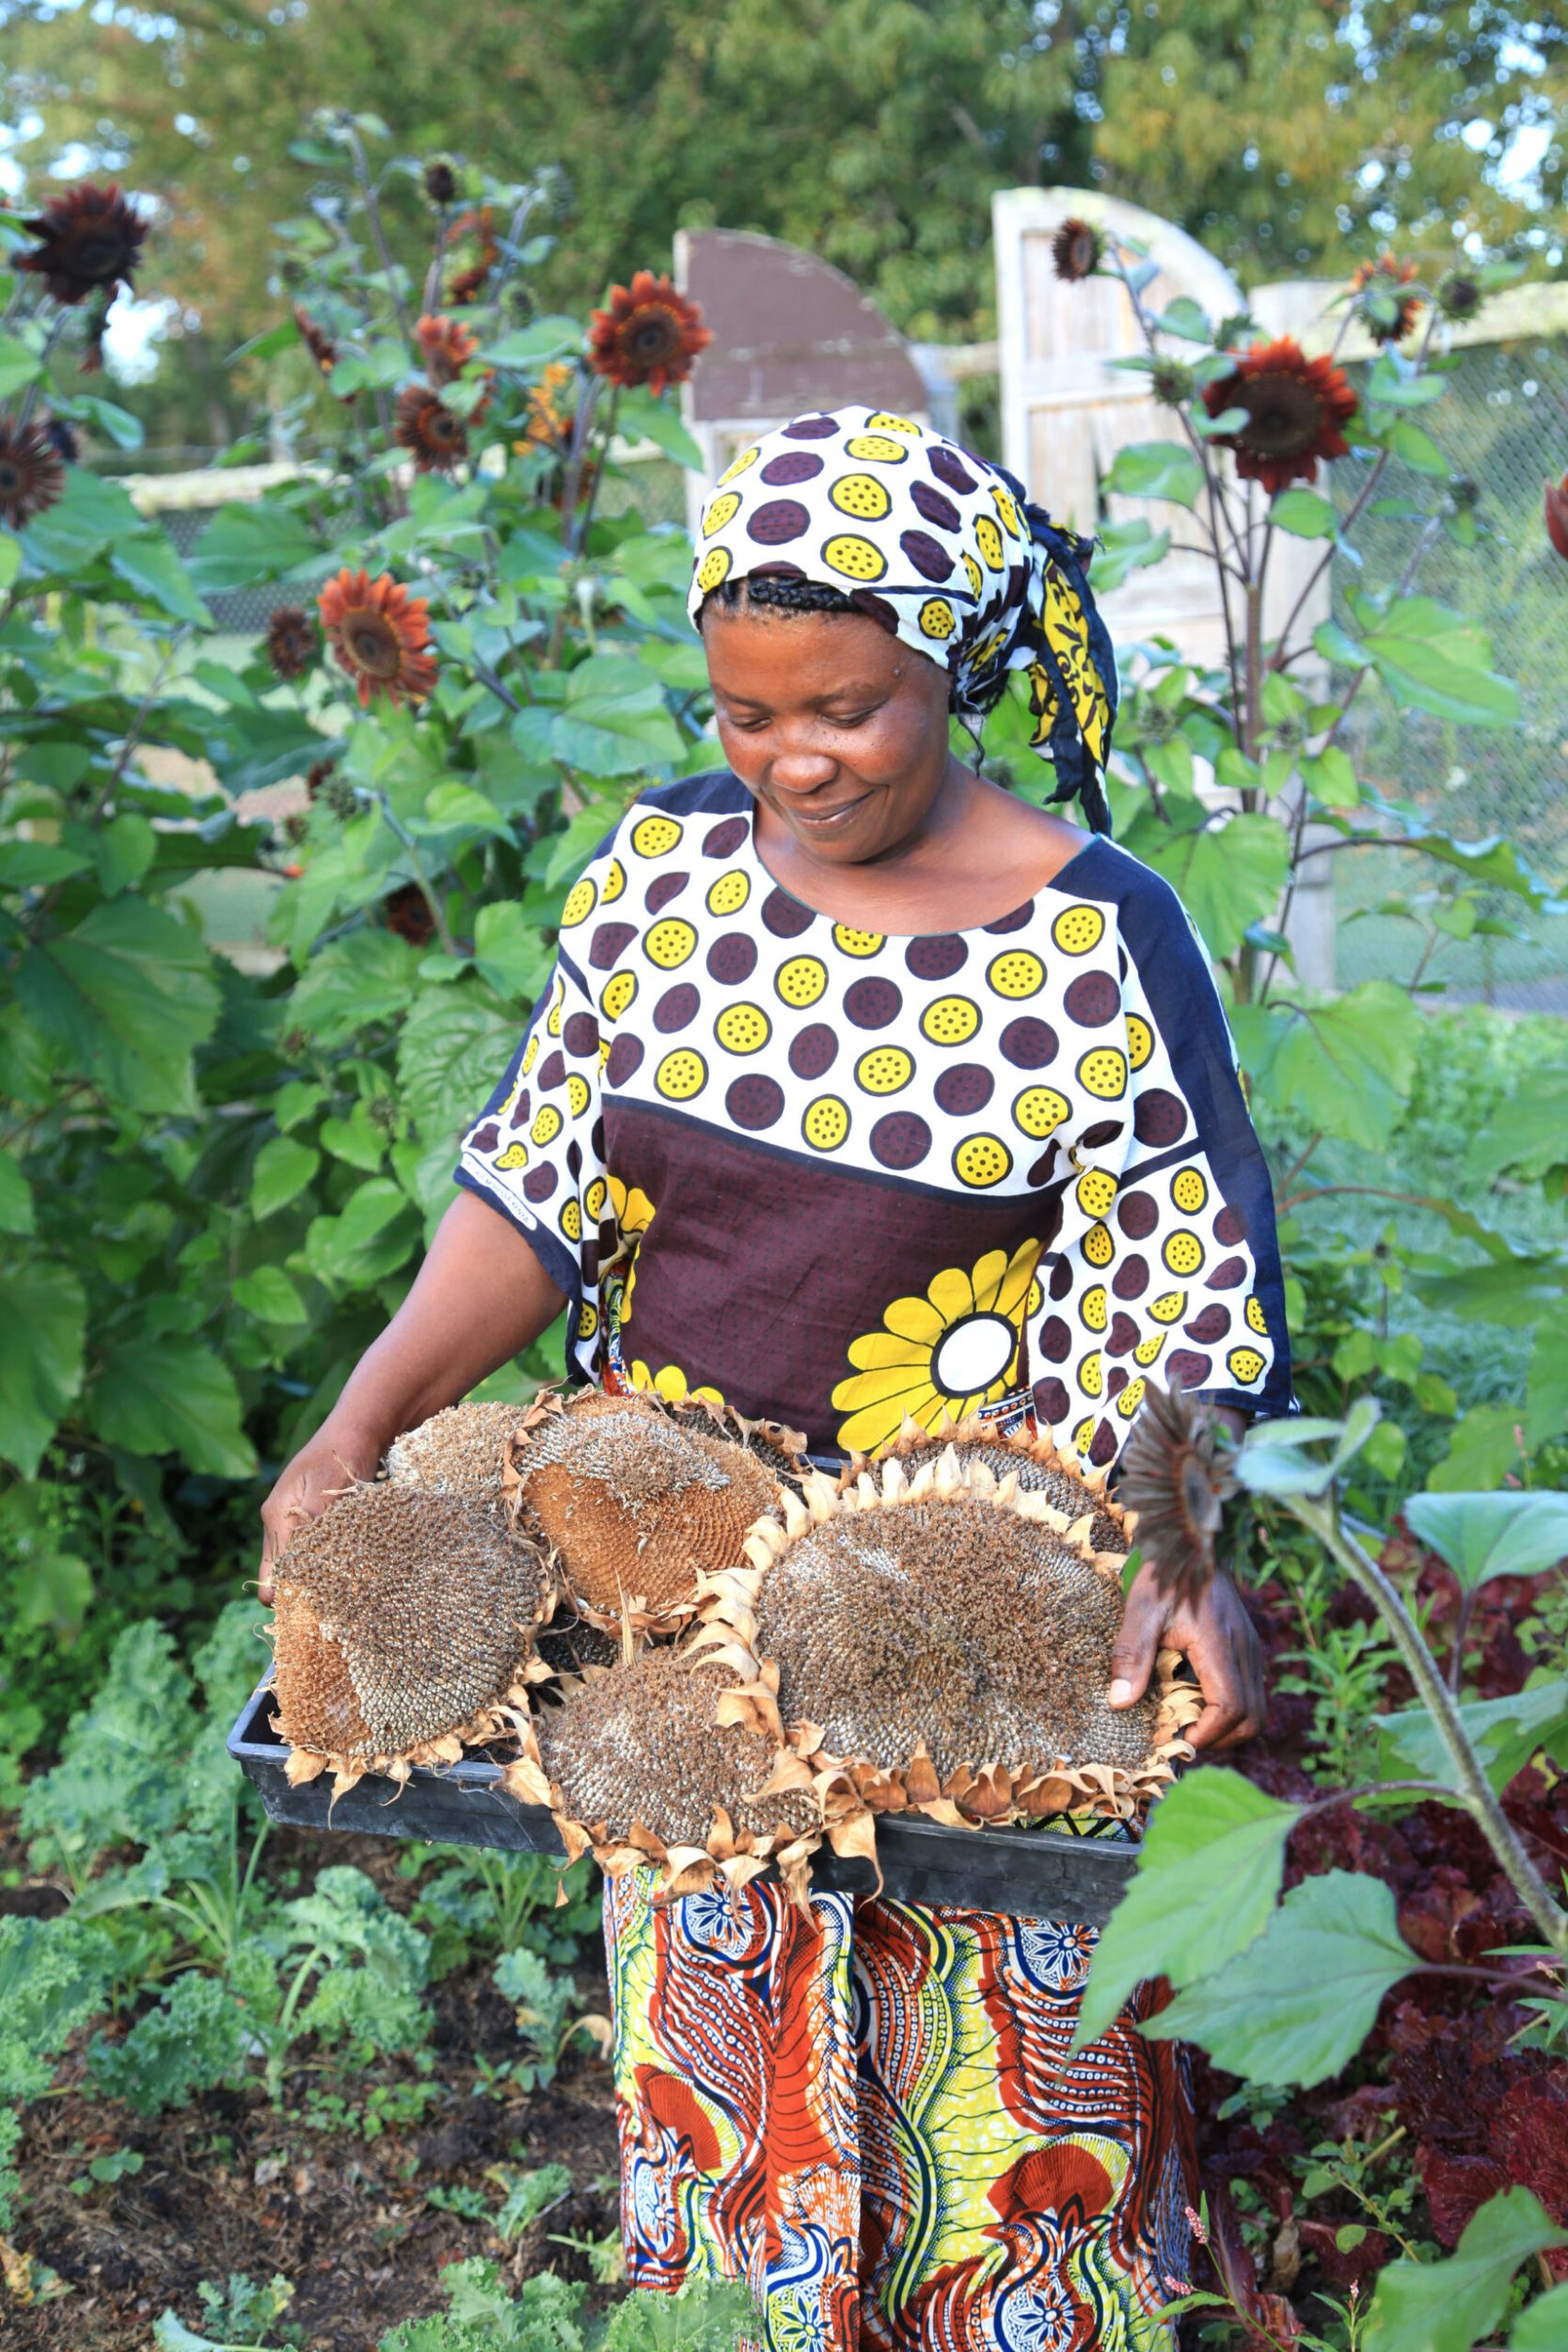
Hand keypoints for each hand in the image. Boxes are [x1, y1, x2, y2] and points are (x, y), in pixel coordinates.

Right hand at [257, 1418, 383, 1603]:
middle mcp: (283, 1523)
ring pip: (306, 1564)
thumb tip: (301, 1575)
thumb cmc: (343, 1455)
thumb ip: (312, 1531)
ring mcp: (301, 1520)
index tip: (313, 1617)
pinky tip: (358, 1571)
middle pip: (287, 1574)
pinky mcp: (321, 1518)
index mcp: (277, 1518)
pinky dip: (336, 1561)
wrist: (362, 1427)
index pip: (272, 1575)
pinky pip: (322, 1549)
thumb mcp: (326, 1493)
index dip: (288, 1600)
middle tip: (335, 1612)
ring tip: (350, 1595)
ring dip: (324, 1578)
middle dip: (306, 1593)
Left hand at [1107, 1563, 1265, 1752]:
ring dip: (1226, 1726)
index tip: (1177, 1739)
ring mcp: (1249, 1648)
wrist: (1190, 1539)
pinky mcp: (1246, 1646)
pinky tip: (1195, 1696)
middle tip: (1182, 1736)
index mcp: (1221, 1645)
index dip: (1207, 1734)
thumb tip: (1119, 1702)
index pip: (1232, 1709)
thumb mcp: (1140, 1610)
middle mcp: (1245, 1650)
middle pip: (1252, 1720)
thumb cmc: (1164, 1573)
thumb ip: (1132, 1655)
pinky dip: (1229, 1708)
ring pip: (1256, 1709)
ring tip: (1188, 1720)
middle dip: (1219, 1739)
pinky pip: (1250, 1691)